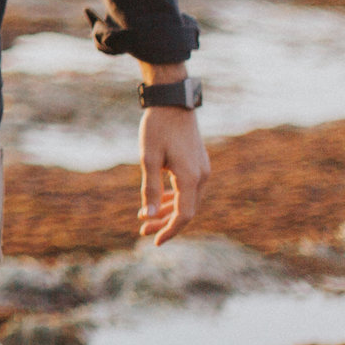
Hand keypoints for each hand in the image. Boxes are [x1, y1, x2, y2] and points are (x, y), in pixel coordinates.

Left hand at [138, 105, 208, 244]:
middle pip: (187, 210)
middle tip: (141, 230)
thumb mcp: (148, 158)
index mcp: (191, 178)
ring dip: (168, 211)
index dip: (170, 230)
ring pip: (188, 200)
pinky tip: (157, 202)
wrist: (172, 102)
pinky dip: (173, 198)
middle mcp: (202, 176)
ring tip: (144, 219)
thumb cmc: (157, 128)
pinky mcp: (198, 164)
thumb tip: (148, 216)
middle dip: (165, 223)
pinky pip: (188, 189)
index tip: (155, 241)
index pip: (185, 215)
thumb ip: (149, 188)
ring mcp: (202, 169)